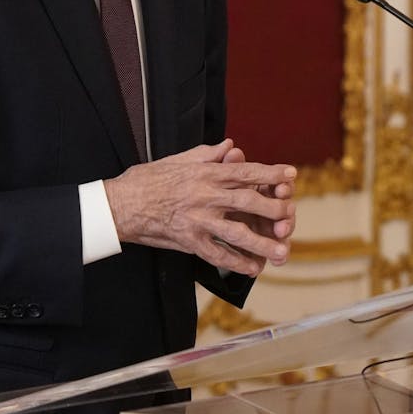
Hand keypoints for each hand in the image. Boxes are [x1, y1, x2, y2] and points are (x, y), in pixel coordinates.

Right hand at [104, 139, 296, 276]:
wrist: (121, 204)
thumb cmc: (148, 179)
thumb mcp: (178, 159)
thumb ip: (207, 154)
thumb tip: (230, 146)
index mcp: (205, 174)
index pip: (245, 171)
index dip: (270, 173)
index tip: (291, 174)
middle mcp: (205, 196)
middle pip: (248, 201)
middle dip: (274, 208)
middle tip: (291, 214)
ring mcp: (198, 220)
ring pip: (237, 232)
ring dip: (263, 242)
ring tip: (282, 251)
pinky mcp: (189, 240)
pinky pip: (217, 254)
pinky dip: (237, 262)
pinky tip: (253, 268)